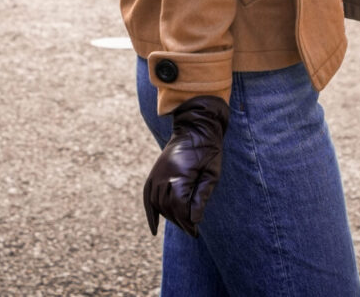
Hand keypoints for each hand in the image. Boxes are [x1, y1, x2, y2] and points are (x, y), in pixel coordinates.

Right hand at [143, 95, 228, 237]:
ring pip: (157, 203)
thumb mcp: (212, 173)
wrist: (196, 127)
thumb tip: (194, 220)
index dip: (187, 222)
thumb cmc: (208, 149)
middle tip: (191, 231)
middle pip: (167, 207)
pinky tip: (154, 227)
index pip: (179, 207)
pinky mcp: (155, 171)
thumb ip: (201, 196)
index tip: (195, 232)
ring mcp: (157, 172)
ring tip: (180, 224)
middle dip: (179, 221)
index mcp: (180, 174)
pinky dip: (150, 211)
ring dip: (168, 216)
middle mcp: (164, 174)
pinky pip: (147, 195)